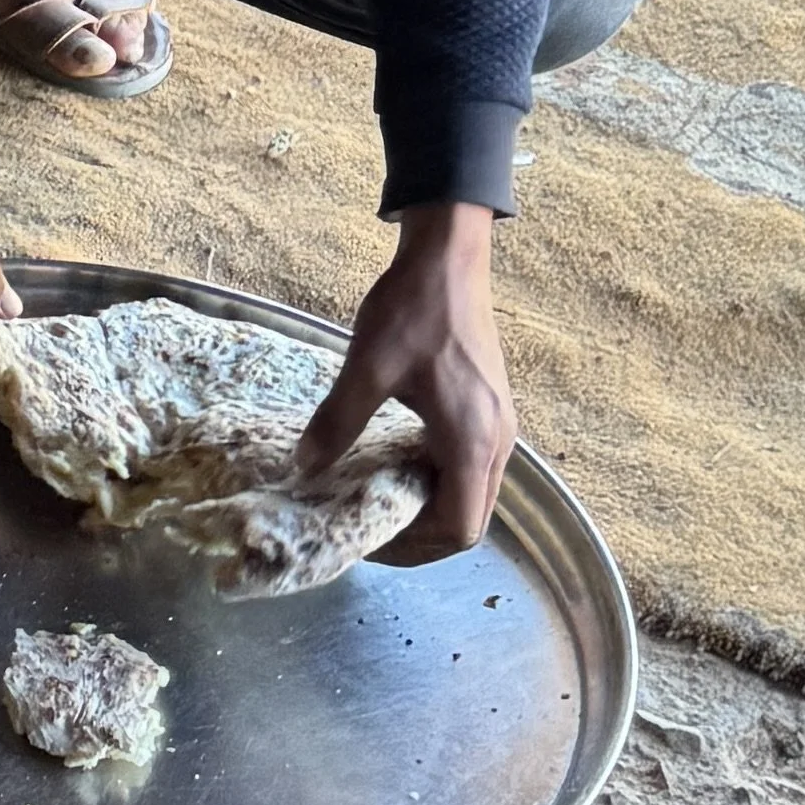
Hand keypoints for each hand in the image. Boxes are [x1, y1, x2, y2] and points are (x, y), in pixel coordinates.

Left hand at [294, 201, 514, 563]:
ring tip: (382, 497)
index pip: (460, 529)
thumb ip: (338, 421)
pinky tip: (402, 459)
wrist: (449, 256)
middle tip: (372, 529)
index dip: (416, 548)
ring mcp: (500, 424)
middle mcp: (497, 441)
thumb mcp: (367, 366)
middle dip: (423, 536)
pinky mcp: (493, 407)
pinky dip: (441, 478)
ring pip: (474, 492)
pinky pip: (473, 464)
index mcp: (472, 441)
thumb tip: (304, 467)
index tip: (371, 539)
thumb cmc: (414, 309)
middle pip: (470, 519)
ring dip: (433, 506)